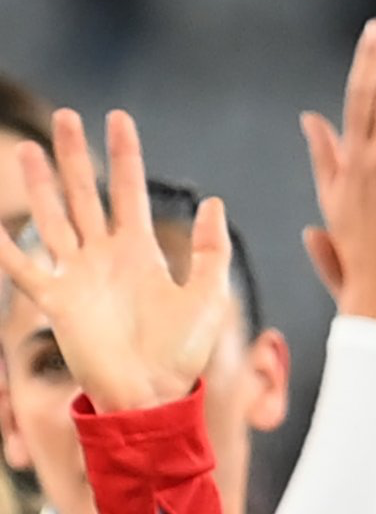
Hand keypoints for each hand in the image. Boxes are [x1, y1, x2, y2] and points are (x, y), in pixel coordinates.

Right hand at [0, 110, 231, 412]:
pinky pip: (21, 266)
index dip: (124, 156)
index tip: (119, 119)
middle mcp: (105, 258)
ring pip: (53, 218)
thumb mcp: (207, 299)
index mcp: (141, 254)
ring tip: (31, 149)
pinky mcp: (56, 300)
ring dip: (41, 185)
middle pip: (85, 196)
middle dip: (76, 157)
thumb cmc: (182, 355)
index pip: (128, 192)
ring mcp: (78, 276)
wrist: (153, 397)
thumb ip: (211, 252)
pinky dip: (1, 244)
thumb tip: (216, 203)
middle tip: (67, 117)